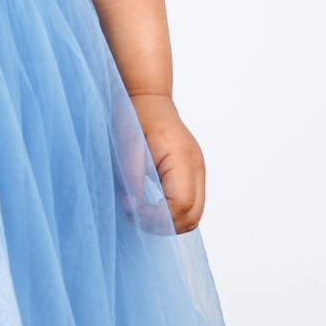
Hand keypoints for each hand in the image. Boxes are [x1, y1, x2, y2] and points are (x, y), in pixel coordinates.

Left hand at [130, 93, 205, 233]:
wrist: (149, 99)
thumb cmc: (135, 115)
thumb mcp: (126, 143)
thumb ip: (130, 175)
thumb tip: (132, 207)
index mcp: (182, 156)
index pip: (181, 204)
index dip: (158, 218)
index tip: (132, 212)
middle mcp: (196, 166)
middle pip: (193, 215)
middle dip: (165, 226)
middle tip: (135, 219)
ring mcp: (198, 170)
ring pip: (195, 214)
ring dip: (170, 223)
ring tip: (141, 214)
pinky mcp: (193, 174)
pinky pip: (191, 204)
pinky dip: (174, 213)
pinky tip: (152, 208)